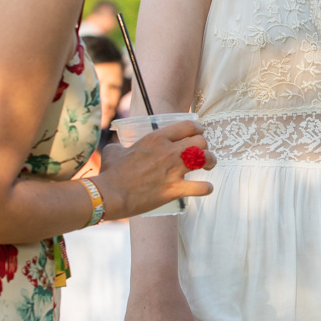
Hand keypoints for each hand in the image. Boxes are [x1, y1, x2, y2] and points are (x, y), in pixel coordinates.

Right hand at [95, 120, 215, 217]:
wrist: (110, 194)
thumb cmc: (110, 173)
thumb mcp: (114, 151)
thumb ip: (120, 146)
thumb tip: (118, 148)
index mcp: (156, 138)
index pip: (188, 125)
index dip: (197, 128)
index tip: (198, 133)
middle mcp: (169, 151)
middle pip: (201, 140)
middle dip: (204, 145)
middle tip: (200, 152)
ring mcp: (173, 170)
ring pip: (206, 158)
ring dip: (210, 161)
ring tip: (207, 166)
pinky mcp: (174, 189)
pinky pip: (201, 187)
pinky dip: (206, 188)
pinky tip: (205, 188)